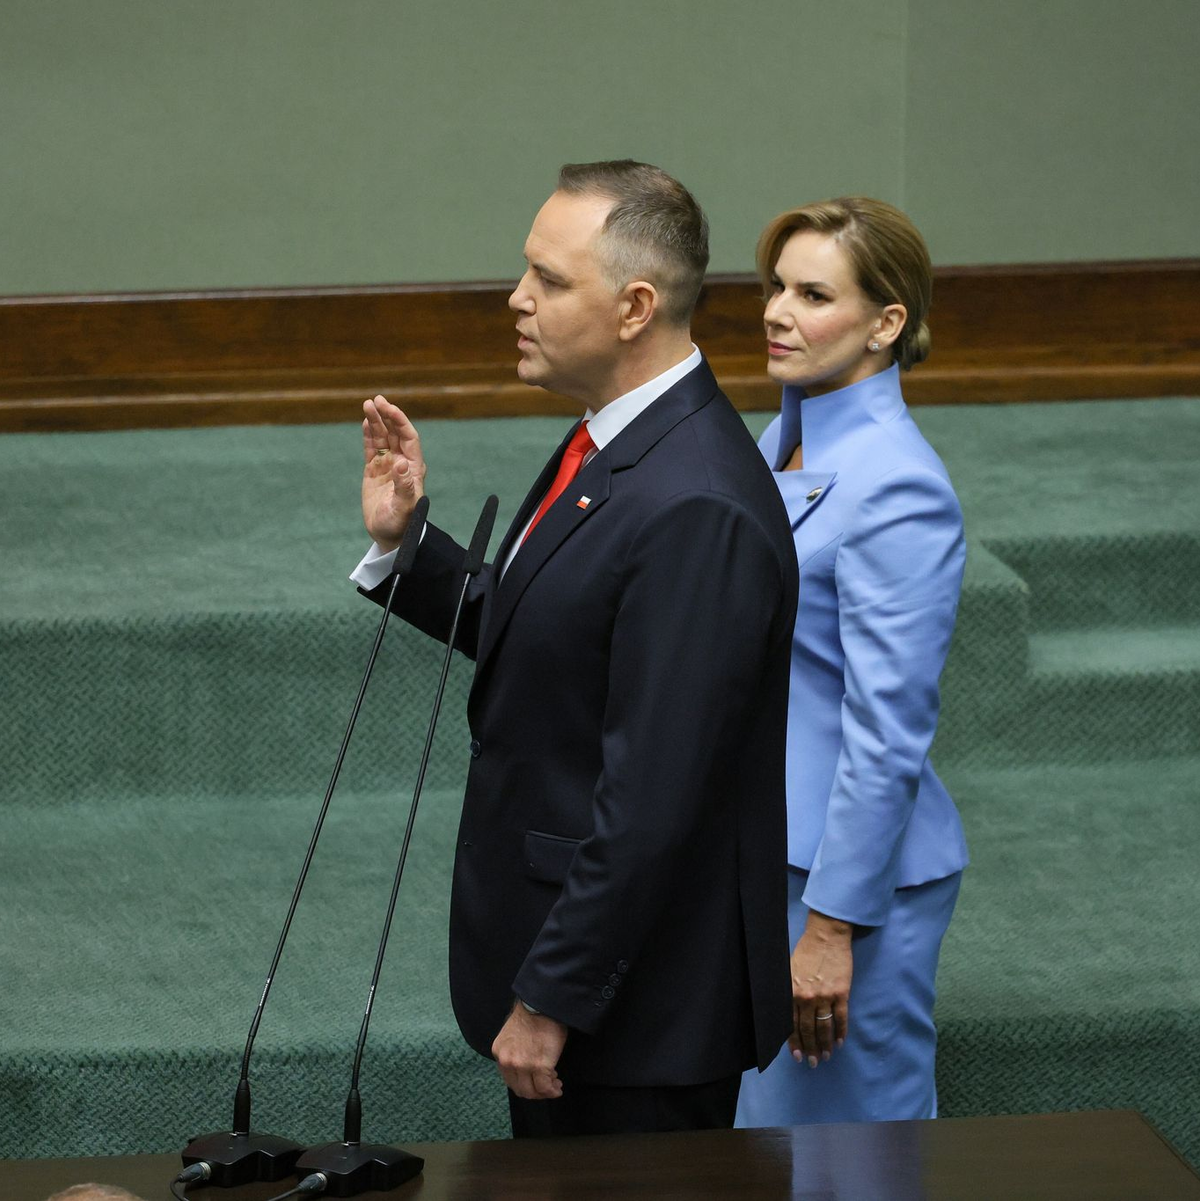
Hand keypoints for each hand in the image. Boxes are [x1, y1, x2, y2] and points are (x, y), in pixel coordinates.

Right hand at [362, 395, 426, 550]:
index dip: (400, 421)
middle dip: (387, 415)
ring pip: (383, 438)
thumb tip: (400, 464)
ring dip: (376, 421)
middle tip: (376, 399)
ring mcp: (388, 466)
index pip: (409, 437)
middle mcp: (402, 463)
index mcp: (413, 468)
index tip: (388, 408)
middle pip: (395, 433)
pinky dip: (369, 435)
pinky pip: (372, 448)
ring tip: (367, 404)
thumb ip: (404, 486)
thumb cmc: (401, 524)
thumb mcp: (403, 507)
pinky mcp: (374, 472)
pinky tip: (365, 422)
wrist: (389, 536)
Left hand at [491, 1002, 567, 1099]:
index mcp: (499, 1053)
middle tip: (547, 1086)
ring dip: (544, 1092)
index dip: (525, 1083)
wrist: (542, 1004)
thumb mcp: (513, 1035)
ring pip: (532, 1091)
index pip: (510, 1079)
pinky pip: (545, 1087)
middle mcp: (507, 1062)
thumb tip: (526, 1066)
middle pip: (520, 1089)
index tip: (536, 1081)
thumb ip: (515, 1051)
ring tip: (554, 1085)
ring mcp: (523, 1065)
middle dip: (535, 1092)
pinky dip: (552, 1090)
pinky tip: (557, 1087)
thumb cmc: (532, 1015)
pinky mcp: (539, 1066)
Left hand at [789, 909, 852, 1068]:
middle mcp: (807, 997)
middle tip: (813, 1063)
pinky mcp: (841, 993)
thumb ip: (789, 992)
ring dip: (825, 1044)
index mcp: (792, 992)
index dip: (794, 1042)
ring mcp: (825, 996)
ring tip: (826, 1057)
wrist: (827, 936)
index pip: (791, 1024)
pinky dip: (841, 1032)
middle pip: (808, 1029)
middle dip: (810, 1048)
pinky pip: (841, 1018)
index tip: (797, 1057)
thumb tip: (788, 1013)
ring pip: (824, 1027)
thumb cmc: (806, 951)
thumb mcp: (789, 970)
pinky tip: (840, 1043)